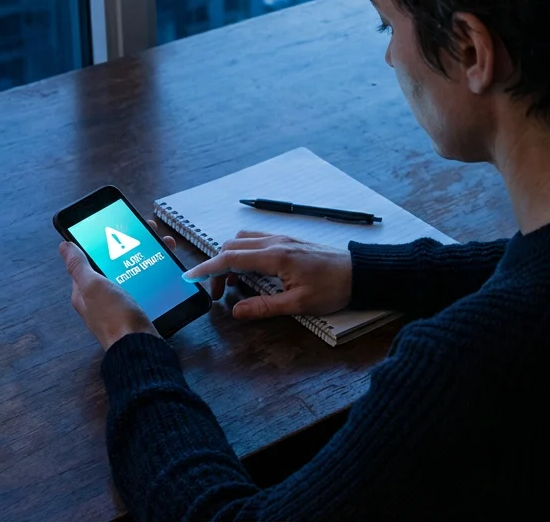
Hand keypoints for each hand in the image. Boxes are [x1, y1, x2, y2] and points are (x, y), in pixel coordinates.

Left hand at [59, 221, 178, 350]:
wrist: (139, 347)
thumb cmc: (114, 318)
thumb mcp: (93, 286)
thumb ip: (79, 266)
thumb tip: (64, 246)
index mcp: (85, 291)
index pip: (91, 258)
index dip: (105, 240)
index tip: (121, 226)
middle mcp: (100, 298)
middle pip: (115, 263)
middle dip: (131, 246)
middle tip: (150, 232)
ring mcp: (120, 304)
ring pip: (133, 272)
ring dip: (146, 256)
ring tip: (163, 245)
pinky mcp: (137, 310)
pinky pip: (144, 285)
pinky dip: (153, 273)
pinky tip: (164, 267)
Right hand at [181, 231, 352, 319]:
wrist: (359, 272)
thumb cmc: (333, 287)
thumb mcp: (298, 304)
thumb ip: (264, 307)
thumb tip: (237, 311)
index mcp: (275, 256)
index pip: (230, 258)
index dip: (207, 268)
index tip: (190, 277)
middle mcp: (275, 242)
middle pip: (232, 247)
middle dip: (217, 268)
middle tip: (219, 294)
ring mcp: (281, 239)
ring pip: (242, 241)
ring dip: (231, 259)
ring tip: (235, 285)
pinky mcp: (288, 242)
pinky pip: (256, 242)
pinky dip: (244, 254)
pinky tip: (252, 273)